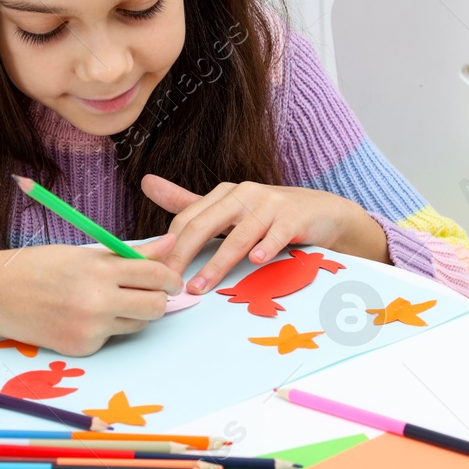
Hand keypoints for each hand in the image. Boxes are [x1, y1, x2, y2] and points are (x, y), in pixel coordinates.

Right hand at [0, 242, 180, 357]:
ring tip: (110, 300)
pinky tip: (83, 315)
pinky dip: (106, 327)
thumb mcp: (85, 253)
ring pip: (137, 325)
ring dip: (134, 313)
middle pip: (156, 306)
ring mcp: (90, 329)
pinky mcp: (82, 349)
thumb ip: (129, 254)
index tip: (172, 278)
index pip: (154, 274)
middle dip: (160, 298)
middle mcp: (98, 302)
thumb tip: (170, 244)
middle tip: (152, 292)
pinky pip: (111, 337)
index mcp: (100, 271)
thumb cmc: (39, 266)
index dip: (170, 276)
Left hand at [141, 175, 388, 294]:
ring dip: (217, 264)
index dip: (170, 246)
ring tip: (201, 286)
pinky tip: (255, 262)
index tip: (155, 272)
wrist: (322, 211)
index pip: (187, 219)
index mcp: (224, 193)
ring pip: (238, 236)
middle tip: (169, 282)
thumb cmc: (269, 214)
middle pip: (205, 225)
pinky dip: (265, 248)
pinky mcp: (294, 218)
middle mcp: (243, 194)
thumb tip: (146, 183)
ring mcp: (270, 205)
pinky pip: (276, 235)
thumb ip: (188, 202)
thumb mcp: (228, 207)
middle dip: (184, 255)